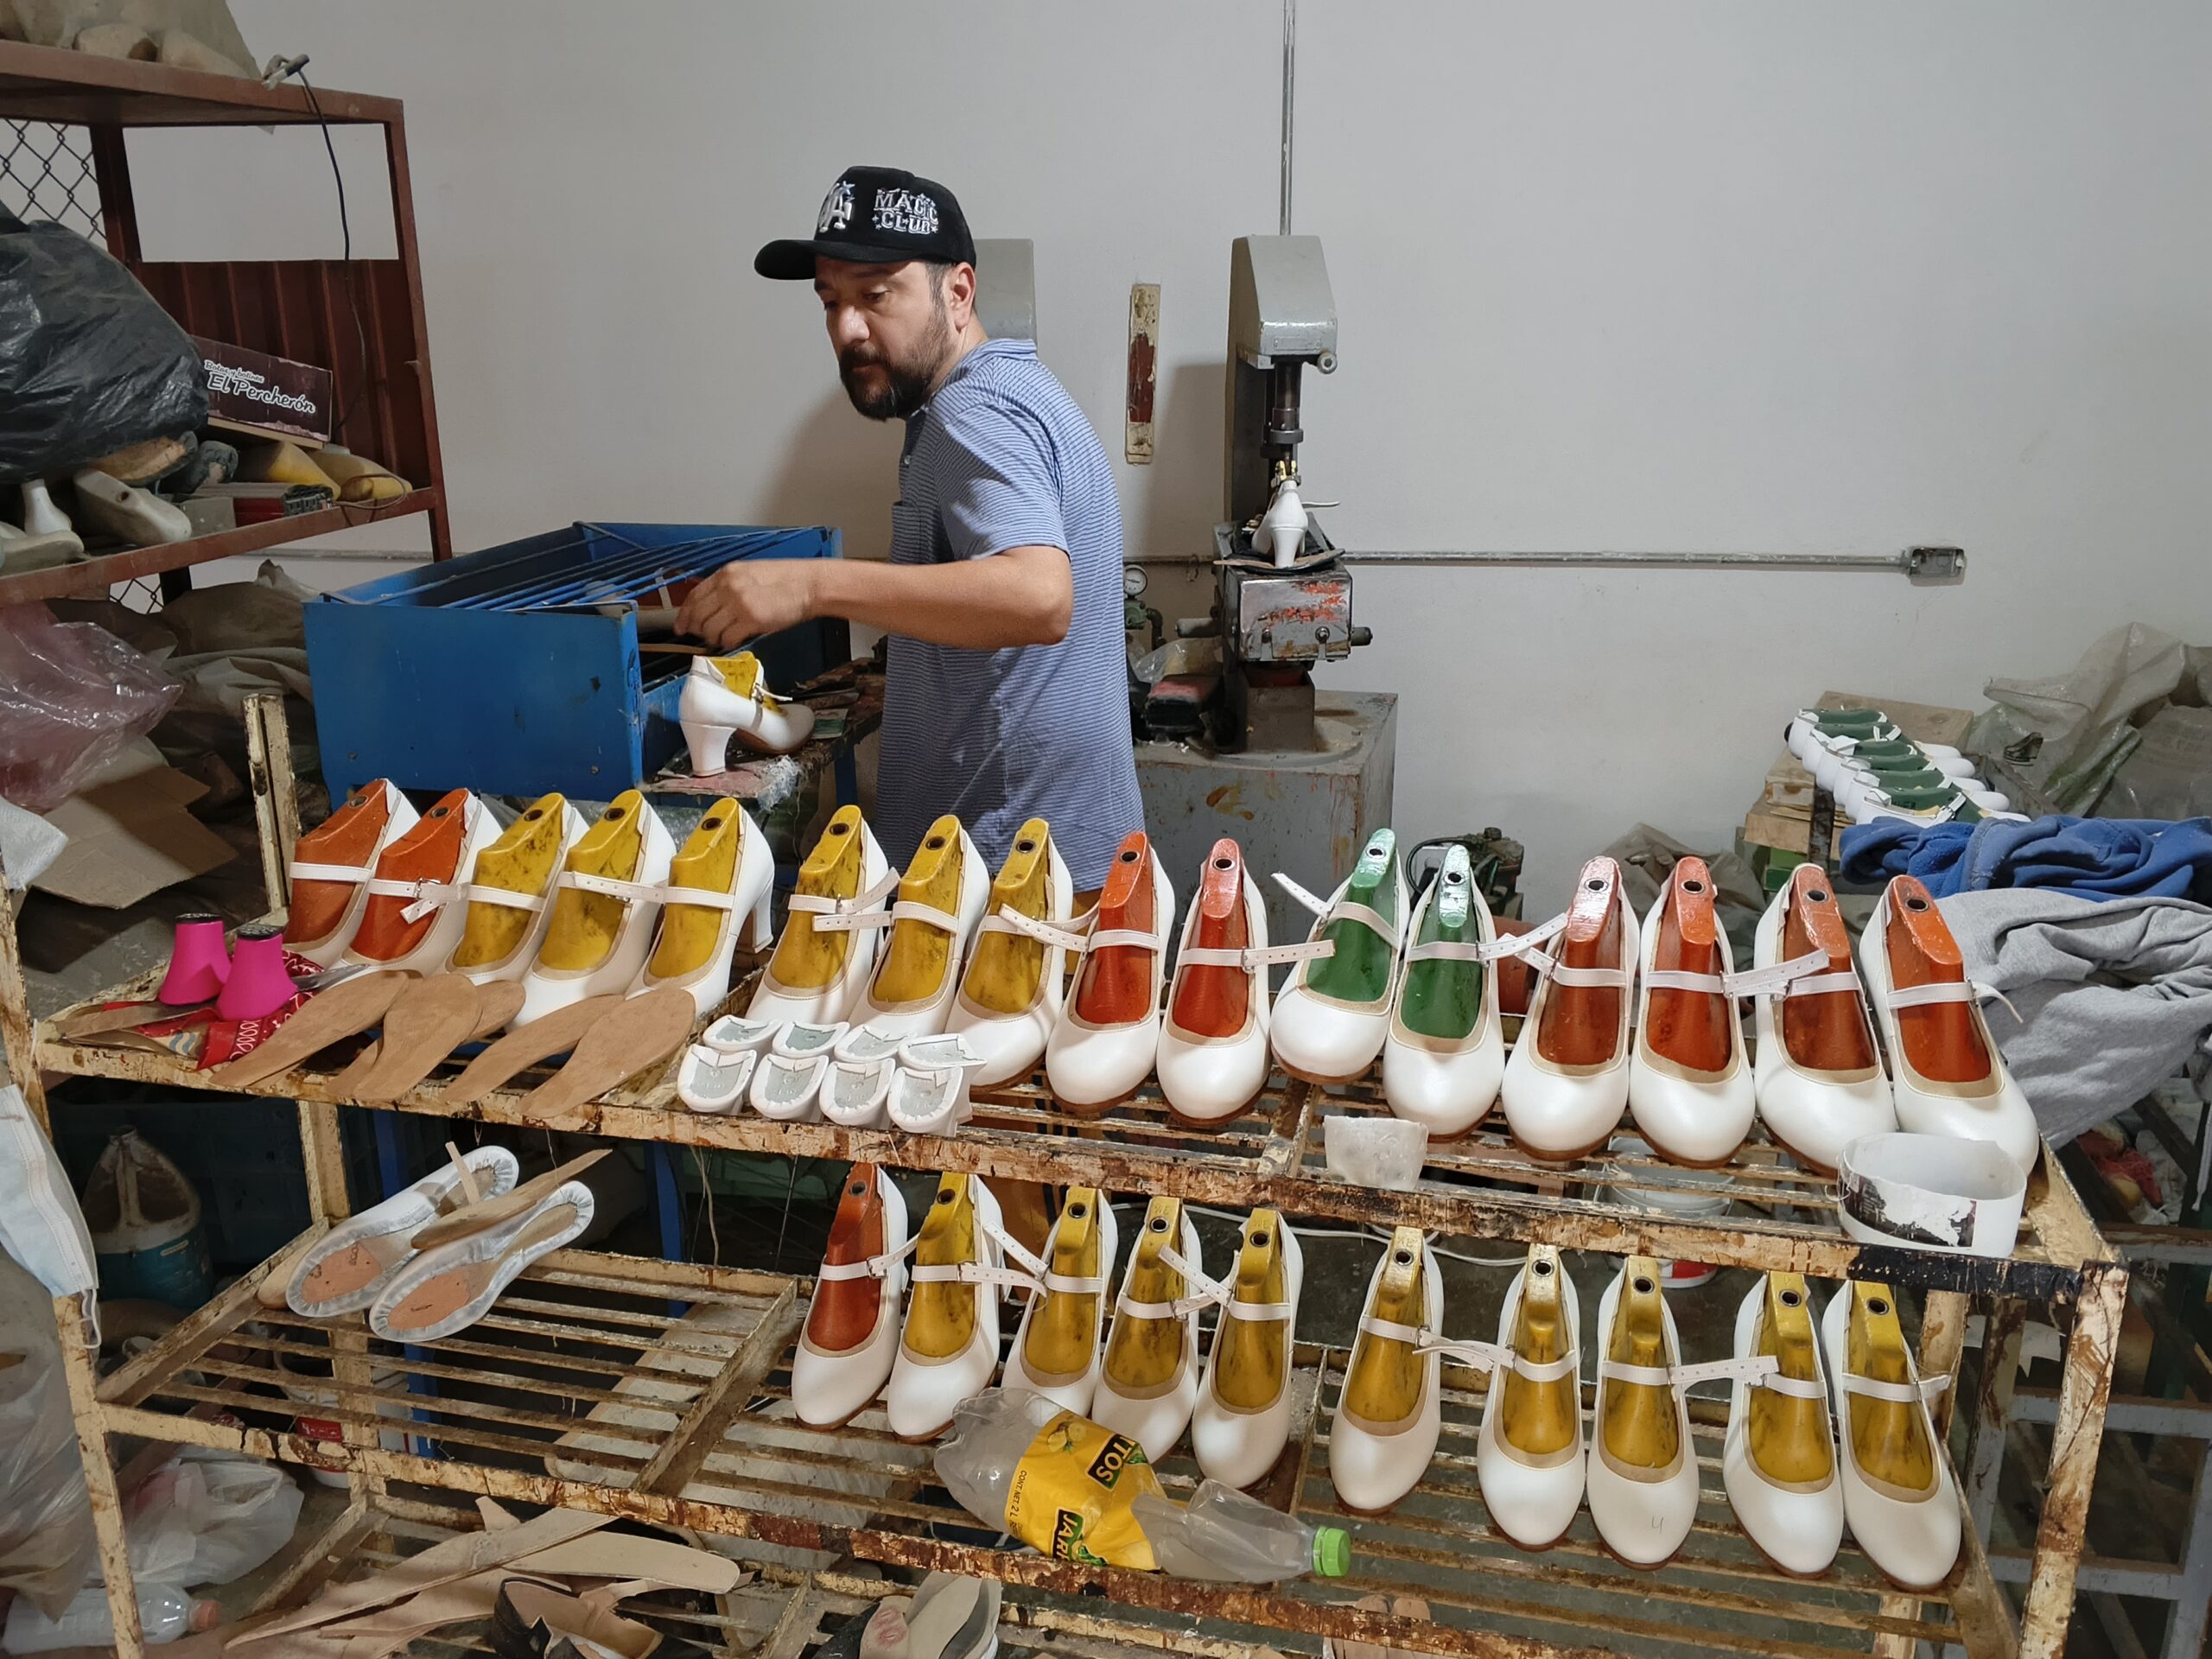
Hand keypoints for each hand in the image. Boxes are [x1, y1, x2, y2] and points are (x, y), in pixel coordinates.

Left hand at [675, 559, 821, 648]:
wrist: (809, 584)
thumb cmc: (786, 580)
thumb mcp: (750, 573)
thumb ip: (729, 586)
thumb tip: (712, 606)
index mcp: (726, 574)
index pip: (694, 596)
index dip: (684, 614)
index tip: (681, 626)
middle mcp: (728, 587)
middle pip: (698, 614)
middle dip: (696, 629)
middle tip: (701, 637)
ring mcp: (738, 603)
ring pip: (710, 629)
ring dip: (713, 638)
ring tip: (721, 639)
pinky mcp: (751, 619)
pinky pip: (727, 637)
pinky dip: (727, 643)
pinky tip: (733, 641)